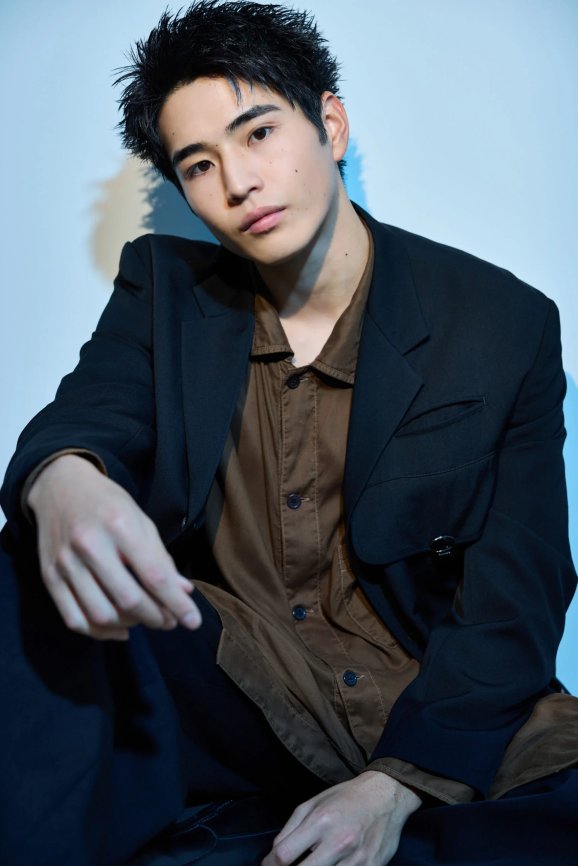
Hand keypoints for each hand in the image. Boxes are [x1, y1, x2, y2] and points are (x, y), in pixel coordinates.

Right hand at [27, 454, 201, 639]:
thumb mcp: (140, 520)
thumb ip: (161, 557)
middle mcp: (90, 545)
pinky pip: (74, 619)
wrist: (59, 487)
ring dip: (130, 625)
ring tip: (145, 619)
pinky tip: (119, 629)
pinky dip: (99, 633)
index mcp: (119, 526)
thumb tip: (183, 592)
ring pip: (101, 615)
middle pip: (128, 600)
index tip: (193, 621)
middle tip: (169, 621)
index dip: (176, 603)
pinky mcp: (49, 577)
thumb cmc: (107, 503)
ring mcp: (66, 563)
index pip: (153, 575)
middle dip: (156, 618)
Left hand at [262, 771, 420, 865]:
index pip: (284, 854)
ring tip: (313, 864)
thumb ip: (291, 828)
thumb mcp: (313, 803)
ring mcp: (357, 859)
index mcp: (321, 821)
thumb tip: (274, 854)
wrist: (386, 796)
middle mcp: (339, 841)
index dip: (270, 864)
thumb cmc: (346, 798)